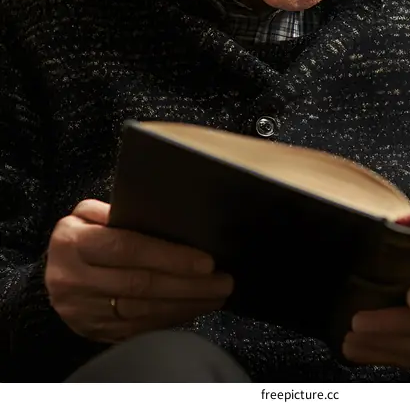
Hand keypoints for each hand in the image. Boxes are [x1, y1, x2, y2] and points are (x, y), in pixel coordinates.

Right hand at [45, 199, 232, 343]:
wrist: (52, 273)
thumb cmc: (81, 235)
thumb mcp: (86, 213)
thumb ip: (117, 211)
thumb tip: (161, 214)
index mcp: (74, 243)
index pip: (128, 249)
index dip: (170, 256)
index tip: (207, 261)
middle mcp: (74, 280)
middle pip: (140, 285)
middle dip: (188, 285)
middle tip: (223, 281)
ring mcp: (83, 311)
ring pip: (142, 312)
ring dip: (186, 305)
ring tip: (217, 295)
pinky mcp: (93, 332)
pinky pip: (137, 330)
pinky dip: (169, 320)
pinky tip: (193, 310)